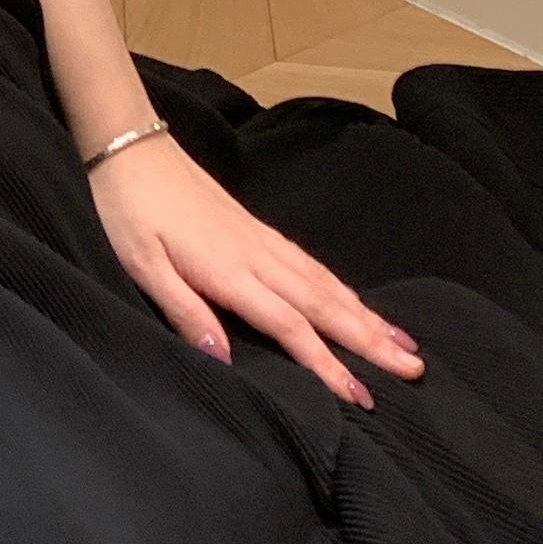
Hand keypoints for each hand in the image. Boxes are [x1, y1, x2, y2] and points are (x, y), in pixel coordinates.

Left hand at [85, 131, 423, 407]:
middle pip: (325, 306)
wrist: (133, 148)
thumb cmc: (129, 212)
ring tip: (403, 343)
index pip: (291, 327)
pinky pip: (311, 265)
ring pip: (325, 284)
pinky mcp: (257, 231)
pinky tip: (354, 300)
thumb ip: (184, 311)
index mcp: (231, 272)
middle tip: (413, 371)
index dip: (327, 365)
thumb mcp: (142, 266)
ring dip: (366, 315)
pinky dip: (341, 287)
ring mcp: (261, 241)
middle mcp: (257, 257)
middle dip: (370, 341)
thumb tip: (224, 359)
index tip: (361, 395)